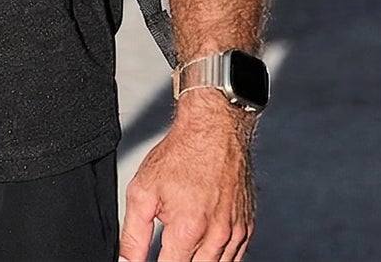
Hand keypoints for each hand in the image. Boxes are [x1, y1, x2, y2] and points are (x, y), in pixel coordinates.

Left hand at [120, 93, 255, 260]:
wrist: (214, 131)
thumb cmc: (180, 155)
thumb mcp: (142, 191)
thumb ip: (133, 234)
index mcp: (187, 230)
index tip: (151, 259)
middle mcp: (216, 237)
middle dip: (178, 261)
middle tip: (168, 248)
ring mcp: (235, 234)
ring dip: (197, 261)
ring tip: (183, 242)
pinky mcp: (247, 229)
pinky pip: (235, 258)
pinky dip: (218, 257)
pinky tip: (203, 246)